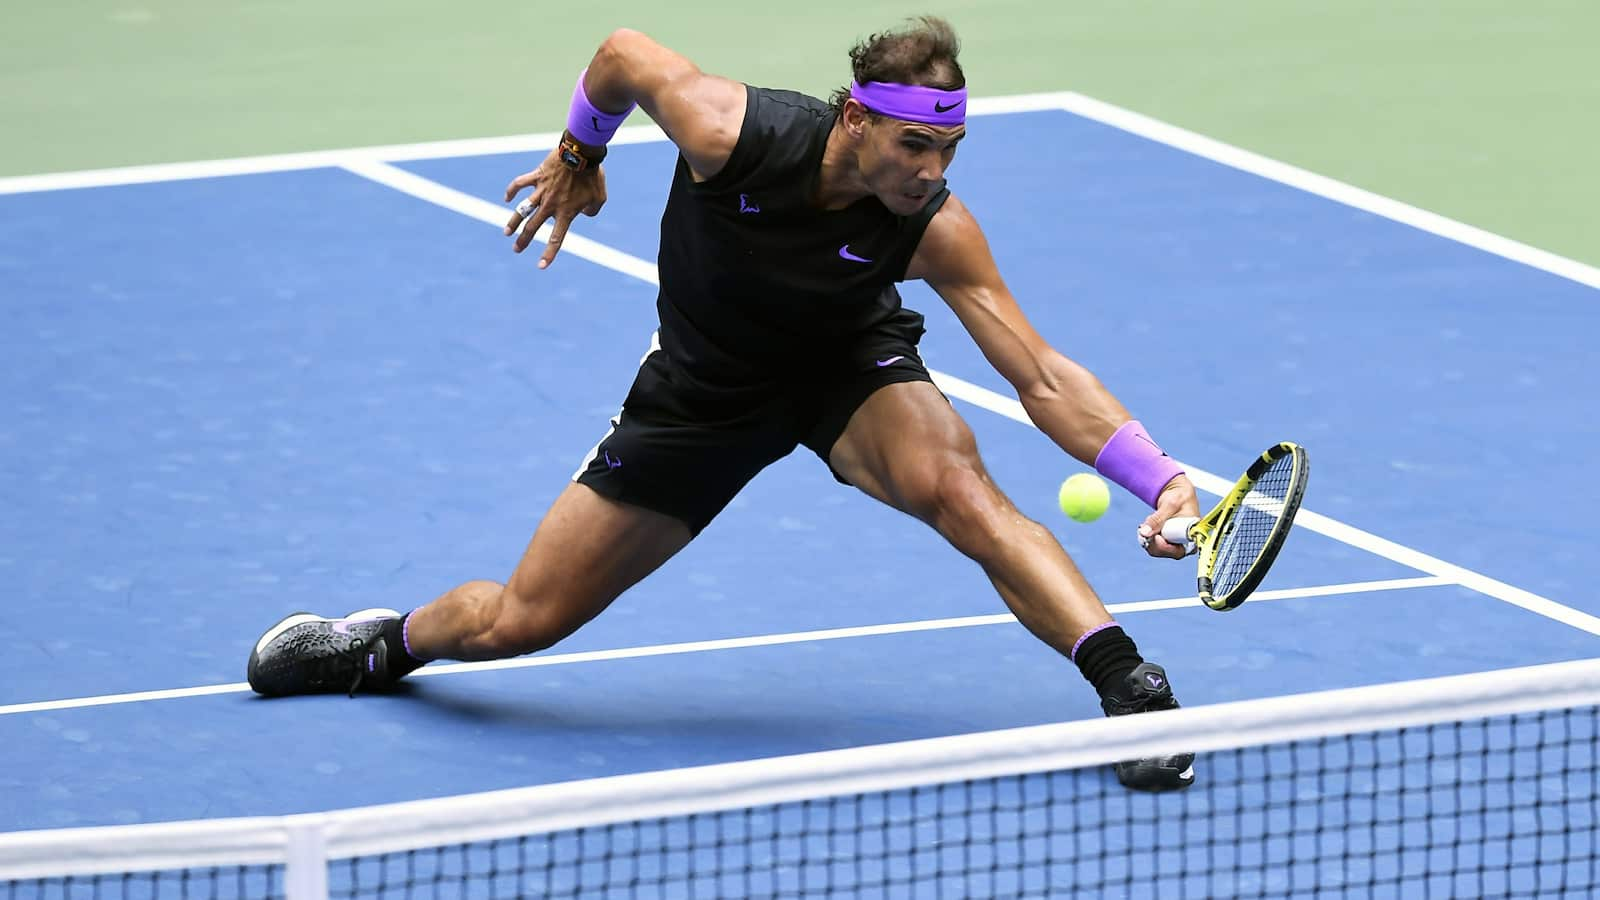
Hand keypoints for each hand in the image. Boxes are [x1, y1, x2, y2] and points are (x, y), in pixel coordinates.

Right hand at [502, 147, 607, 268]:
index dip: (548, 253)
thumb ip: (592, 211)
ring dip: (513, 221)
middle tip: (516, 249)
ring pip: (522, 209)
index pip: (556, 238)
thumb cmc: (593, 177)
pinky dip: (512, 191)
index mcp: (566, 213)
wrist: (581, 154)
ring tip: (507, 232)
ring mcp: (542, 190)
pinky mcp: (537, 176)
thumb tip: (584, 212)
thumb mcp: (599, 199)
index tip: (541, 266)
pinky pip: (520, 184)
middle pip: (533, 226)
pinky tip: (507, 198)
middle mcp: (550, 204)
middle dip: (523, 240)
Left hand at [1137, 474, 1200, 559]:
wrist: (1177, 493)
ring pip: (1156, 549)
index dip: (1164, 547)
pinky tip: (1148, 524)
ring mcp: (1174, 543)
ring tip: (1149, 520)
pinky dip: (1146, 535)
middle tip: (1144, 526)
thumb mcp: (1170, 504)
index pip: (1179, 551)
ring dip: (1147, 537)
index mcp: (1193, 536)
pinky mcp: (1165, 540)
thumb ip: (1158, 518)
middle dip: (1151, 541)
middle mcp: (1184, 543)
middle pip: (1165, 552)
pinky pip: (1152, 544)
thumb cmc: (1179, 497)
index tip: (1156, 536)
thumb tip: (1144, 533)